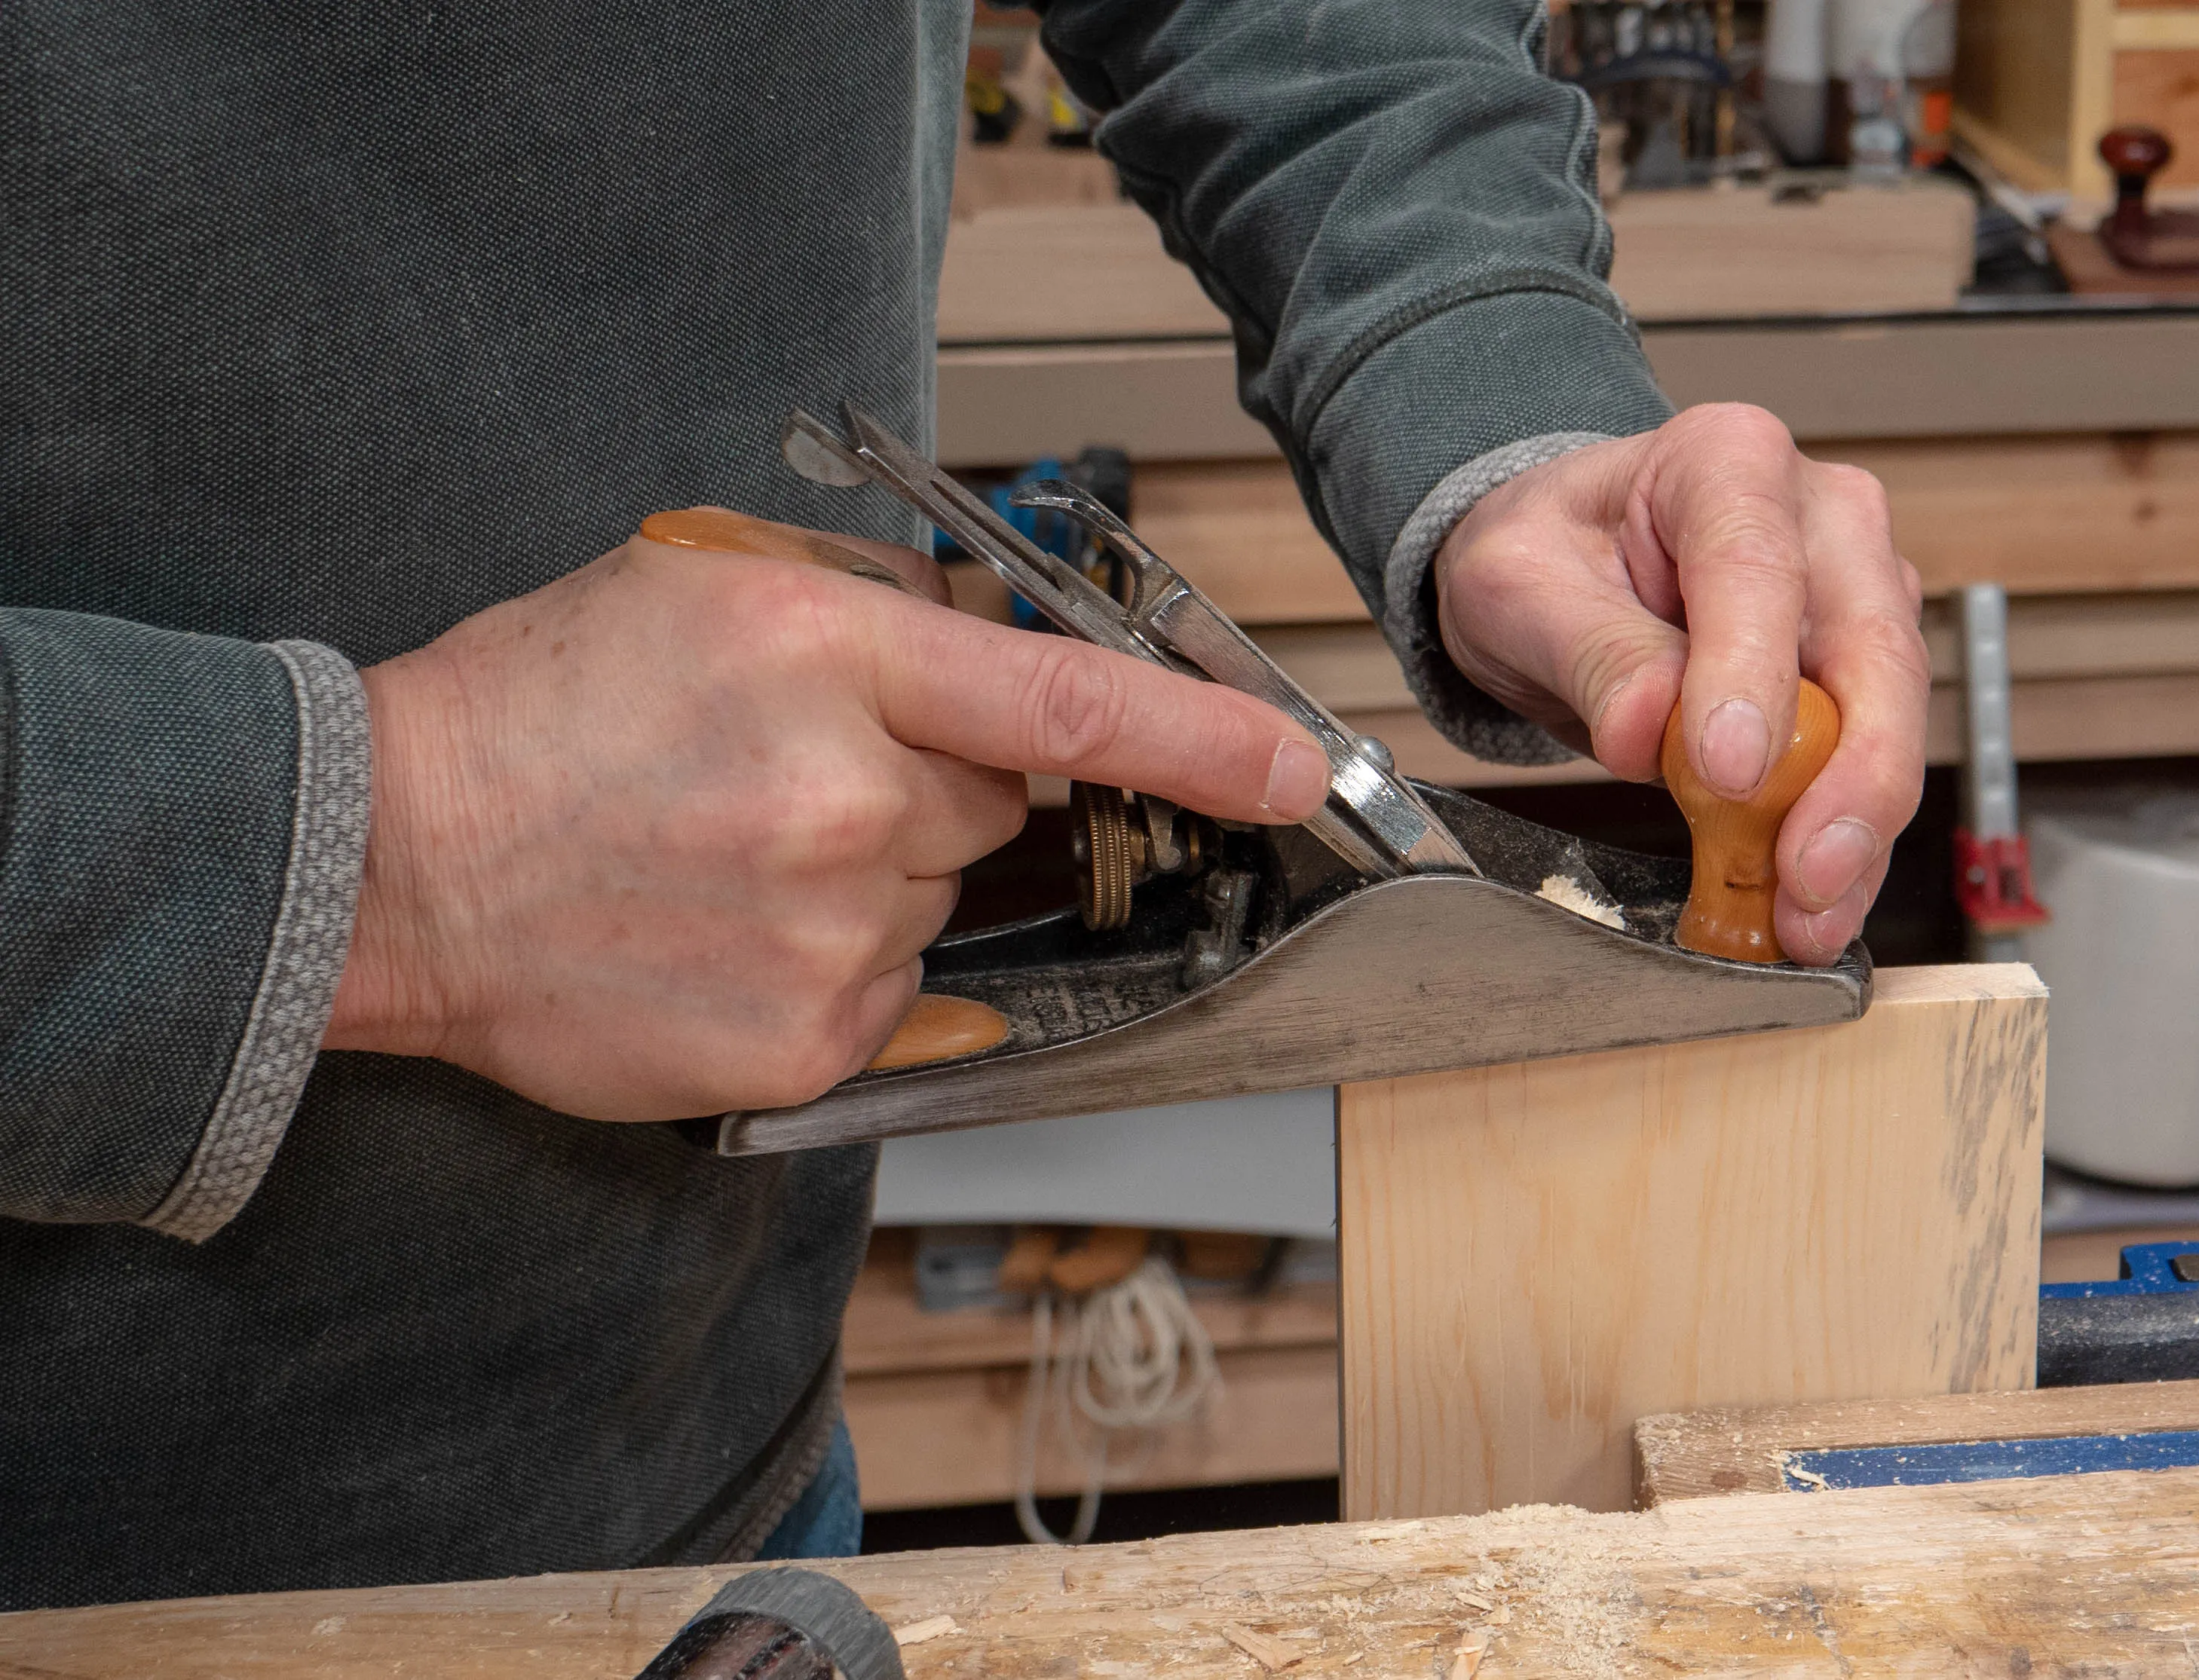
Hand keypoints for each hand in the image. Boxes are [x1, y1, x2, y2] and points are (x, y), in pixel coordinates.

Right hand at [325, 522, 1329, 1119]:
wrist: (389, 858)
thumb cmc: (539, 712)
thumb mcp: (707, 583)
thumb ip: (878, 610)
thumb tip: (1005, 649)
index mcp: (827, 653)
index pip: (1071, 697)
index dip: (1207, 735)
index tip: (1301, 764)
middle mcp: (846, 797)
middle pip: (1004, 803)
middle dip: (934, 790)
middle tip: (792, 779)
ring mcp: (830, 929)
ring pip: (942, 899)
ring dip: (877, 877)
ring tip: (728, 855)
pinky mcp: (808, 1037)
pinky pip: (897, 989)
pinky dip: (836, 962)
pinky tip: (725, 928)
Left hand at [1433, 404, 1927, 965]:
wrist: (1566, 571)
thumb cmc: (1550, 557)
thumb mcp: (1520, 589)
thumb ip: (1589, 650)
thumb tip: (1648, 730)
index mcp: (1728, 461)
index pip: (1757, 567)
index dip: (1753, 675)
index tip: (1731, 773)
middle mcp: (1822, 518)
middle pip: (1872, 649)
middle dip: (1852, 777)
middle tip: (1805, 874)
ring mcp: (1859, 596)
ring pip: (1892, 718)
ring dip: (1856, 830)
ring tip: (1806, 917)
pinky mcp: (1864, 674)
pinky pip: (1871, 764)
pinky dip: (1845, 844)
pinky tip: (1813, 907)